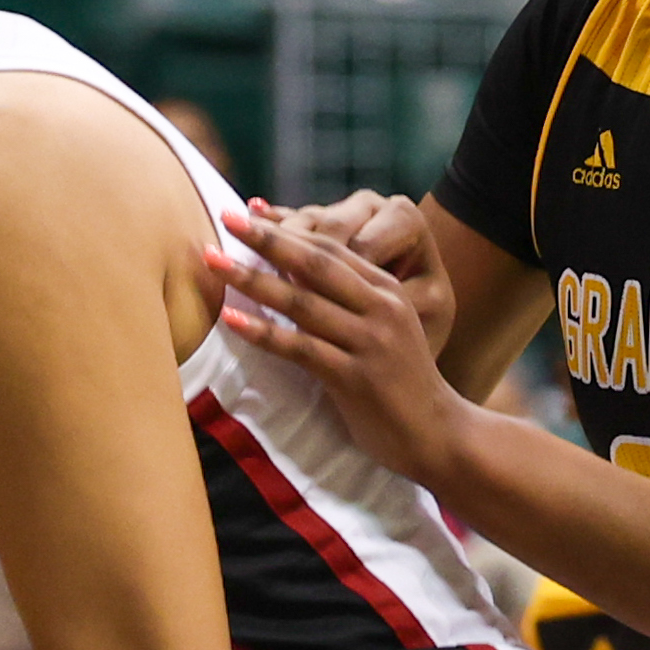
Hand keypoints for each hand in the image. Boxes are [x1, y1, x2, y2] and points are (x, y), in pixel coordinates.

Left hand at [211, 207, 470, 483]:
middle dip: (266, 239)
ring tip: (212, 260)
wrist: (438, 435)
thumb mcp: (381, 331)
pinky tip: (230, 319)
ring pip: (302, 301)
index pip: (330, 247)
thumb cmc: (399, 384)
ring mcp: (369, 342)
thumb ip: (345, 302)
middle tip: (225, 217)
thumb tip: (288, 274)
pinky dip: (263, 332)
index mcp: (386, 290)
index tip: (246, 214)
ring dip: (252, 279)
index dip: (286, 229)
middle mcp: (380, 307)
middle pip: (315, 263)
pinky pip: (300, 349)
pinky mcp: (356, 377)